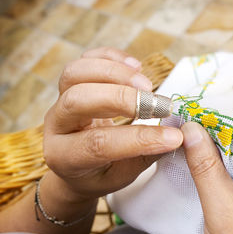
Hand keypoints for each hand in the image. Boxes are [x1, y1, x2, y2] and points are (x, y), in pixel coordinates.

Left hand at [43, 47, 182, 201]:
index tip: (173, 137)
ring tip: (147, 84)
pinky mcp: (71, 84)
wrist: (76, 167)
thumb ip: (144, 156)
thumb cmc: (101, 174)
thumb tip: (175, 136)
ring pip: (75, 73)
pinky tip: (136, 66)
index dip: (138, 138)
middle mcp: (55, 125)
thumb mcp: (121, 176)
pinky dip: (111, 56)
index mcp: (64, 156)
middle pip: (78, 99)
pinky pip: (85, 59)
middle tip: (158, 105)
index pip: (98, 144)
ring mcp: (59, 101)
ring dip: (115, 72)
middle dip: (122, 98)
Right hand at [181, 122, 232, 233]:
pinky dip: (220, 167)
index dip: (221, 119)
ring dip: (216, 148)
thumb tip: (192, 129)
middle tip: (188, 117)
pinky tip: (204, 162)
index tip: (195, 108)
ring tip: (191, 134)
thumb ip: (208, 170)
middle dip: (217, 131)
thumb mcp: (224, 211)